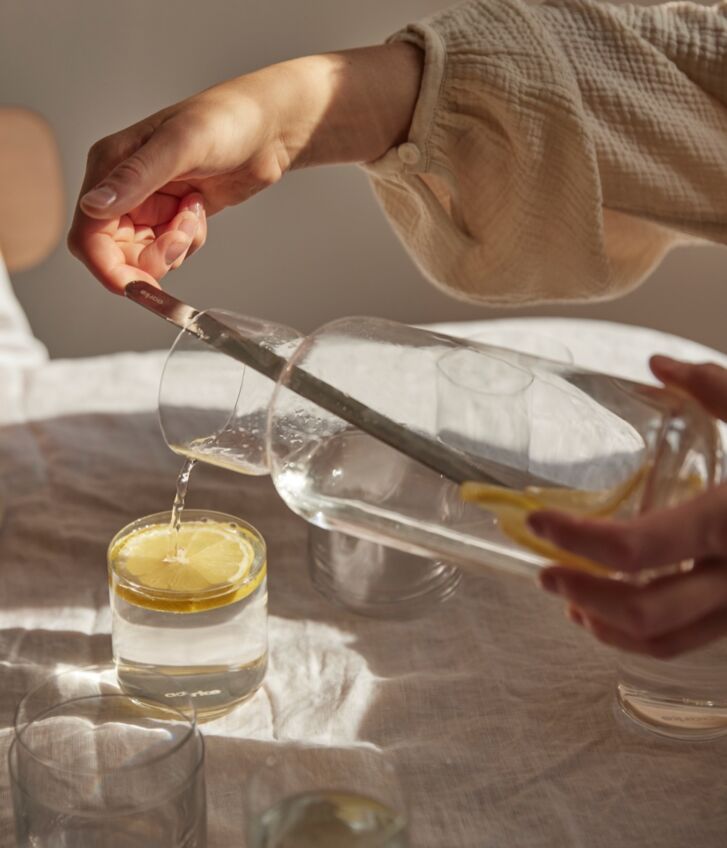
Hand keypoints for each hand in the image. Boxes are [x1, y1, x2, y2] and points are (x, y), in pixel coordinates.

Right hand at [67, 44, 422, 293]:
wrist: (267, 130)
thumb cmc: (225, 122)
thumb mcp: (181, 146)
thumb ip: (136, 178)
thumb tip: (93, 206)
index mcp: (110, 165)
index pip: (89, 232)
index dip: (106, 266)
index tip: (135, 287)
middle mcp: (122, 188)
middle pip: (114, 253)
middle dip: (151, 256)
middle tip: (182, 237)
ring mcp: (148, 205)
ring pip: (144, 255)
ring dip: (173, 247)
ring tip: (196, 213)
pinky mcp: (173, 217)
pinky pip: (170, 251)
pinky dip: (187, 242)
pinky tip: (201, 211)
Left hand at [530, 355, 726, 657]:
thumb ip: (717, 388)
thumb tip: (659, 363)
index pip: (637, 547)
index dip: (577, 539)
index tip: (537, 522)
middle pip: (644, 606)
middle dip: (581, 590)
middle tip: (540, 568)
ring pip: (665, 639)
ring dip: (605, 623)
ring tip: (568, 597)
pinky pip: (689, 643)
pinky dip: (641, 636)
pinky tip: (611, 616)